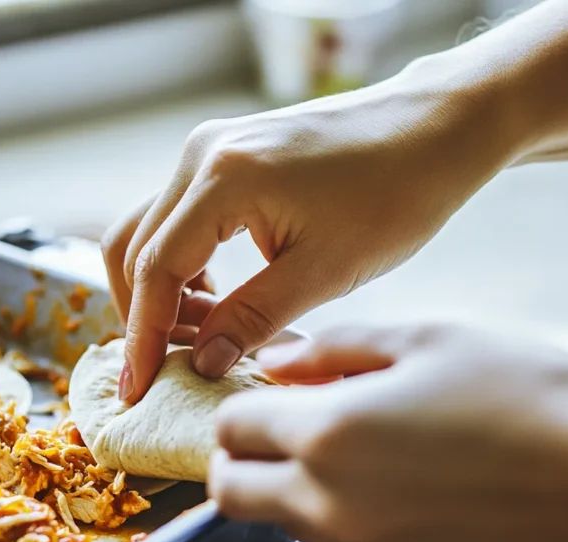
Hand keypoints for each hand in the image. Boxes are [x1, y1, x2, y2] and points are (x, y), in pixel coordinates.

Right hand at [101, 61, 518, 401]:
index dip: (143, 336)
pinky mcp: (229, 154)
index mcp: (222, 179)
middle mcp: (202, 154)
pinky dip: (184, 263)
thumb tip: (201, 363)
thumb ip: (253, 318)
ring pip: (151, 230)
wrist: (433, 128)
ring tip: (200, 339)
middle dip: (143, 314)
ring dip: (161, 289)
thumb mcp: (325, 271)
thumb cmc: (395, 193)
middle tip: (169, 369)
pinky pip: (181, 216)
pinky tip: (219, 299)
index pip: (155, 270)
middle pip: (135, 247)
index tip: (139, 388)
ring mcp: (212, 148)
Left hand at [208, 325, 567, 541]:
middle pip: (235, 495)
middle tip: (288, 437)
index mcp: (328, 434)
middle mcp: (332, 507)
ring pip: (296, 529)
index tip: (267, 401)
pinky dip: (366, 529)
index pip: (231, 430)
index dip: (242, 409)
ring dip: (308, 494)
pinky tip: (424, 499)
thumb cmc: (533, 401)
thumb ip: (338, 347)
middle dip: (244, 463)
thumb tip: (279, 360)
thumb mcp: (433, 341)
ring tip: (380, 459)